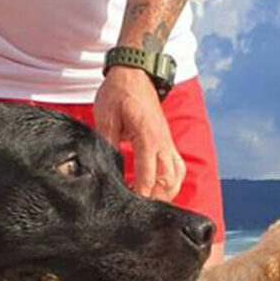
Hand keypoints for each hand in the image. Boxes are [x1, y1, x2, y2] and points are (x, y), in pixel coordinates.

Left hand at [94, 66, 185, 200]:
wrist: (135, 71)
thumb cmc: (119, 92)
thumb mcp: (105, 117)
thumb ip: (106, 143)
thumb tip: (102, 168)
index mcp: (148, 138)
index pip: (148, 177)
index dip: (139, 196)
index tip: (127, 207)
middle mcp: (163, 143)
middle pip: (168, 183)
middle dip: (154, 200)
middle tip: (136, 209)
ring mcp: (168, 142)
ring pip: (176, 177)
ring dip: (165, 193)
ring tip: (147, 201)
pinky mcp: (168, 141)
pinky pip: (177, 167)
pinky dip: (171, 182)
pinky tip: (158, 188)